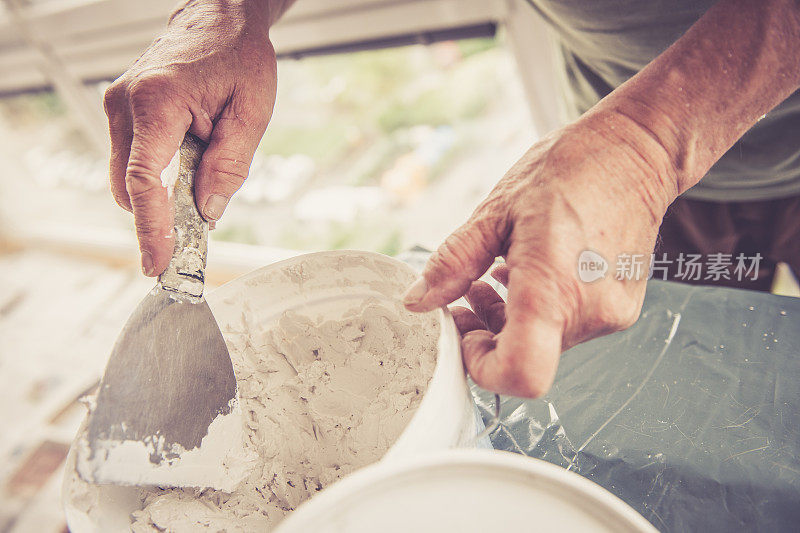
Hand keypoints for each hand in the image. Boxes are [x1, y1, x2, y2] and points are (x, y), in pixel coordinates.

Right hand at [104, 1, 275, 275]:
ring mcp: (117, 106)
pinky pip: (132, 160)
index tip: (157, 262)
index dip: (151, 228)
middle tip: (196, 234)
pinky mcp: (121, 111)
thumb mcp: (251, 112)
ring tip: (201, 176)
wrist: (219, 20)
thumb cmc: (238, 58)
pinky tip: (188, 164)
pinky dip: (157, 177)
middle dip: (160, 216)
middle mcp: (126, 104)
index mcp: (158, 102)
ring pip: (128, 177)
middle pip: (131, 187)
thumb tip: (208, 212)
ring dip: (161, 194)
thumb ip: (229, 166)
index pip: (145, 181)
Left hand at [403, 111, 677, 397]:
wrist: (636, 152)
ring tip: (495, 274)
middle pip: (526, 358)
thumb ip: (454, 262)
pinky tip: (528, 272)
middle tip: (468, 294)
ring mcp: (611, 312)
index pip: (521, 374)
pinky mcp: (623, 308)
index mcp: (553, 286)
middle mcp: (590, 310)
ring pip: (546, 344)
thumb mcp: (496, 210)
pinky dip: (542, 311)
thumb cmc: (571, 170)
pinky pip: (570, 327)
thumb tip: (418, 301)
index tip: (466, 337)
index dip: (483, 368)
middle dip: (488, 333)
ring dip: (512, 320)